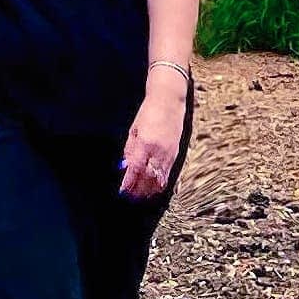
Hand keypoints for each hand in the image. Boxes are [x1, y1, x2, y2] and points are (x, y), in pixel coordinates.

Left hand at [119, 78, 186, 201]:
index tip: (122, 191)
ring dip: (149, 190)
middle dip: (138, 190)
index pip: (135, 169)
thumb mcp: (134, 130)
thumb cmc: (148, 112)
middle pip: (147, 178)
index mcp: (145, 143)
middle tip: (129, 197)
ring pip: (159, 179)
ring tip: (140, 197)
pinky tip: (154, 189)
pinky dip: (160, 184)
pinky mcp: (175, 154)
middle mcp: (158, 151)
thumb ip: (130, 149)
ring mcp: (169, 154)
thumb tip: (125, 167)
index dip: (128, 183)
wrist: (169, 101)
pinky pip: (168, 174)